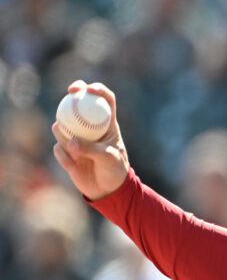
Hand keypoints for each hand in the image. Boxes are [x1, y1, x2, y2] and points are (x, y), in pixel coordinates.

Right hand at [52, 81, 129, 199]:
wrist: (107, 190)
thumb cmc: (115, 171)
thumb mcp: (108, 159)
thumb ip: (91, 149)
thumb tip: (70, 141)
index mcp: (107, 125)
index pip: (105, 101)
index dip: (98, 90)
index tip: (89, 88)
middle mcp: (90, 128)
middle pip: (79, 105)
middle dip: (74, 93)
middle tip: (70, 92)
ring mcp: (76, 139)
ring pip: (63, 127)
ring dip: (65, 134)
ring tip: (75, 150)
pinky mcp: (66, 153)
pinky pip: (58, 149)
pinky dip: (63, 155)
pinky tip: (73, 163)